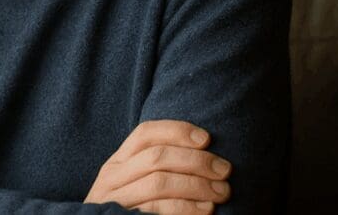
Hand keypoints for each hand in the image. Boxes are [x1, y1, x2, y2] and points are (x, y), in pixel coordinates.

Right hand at [84, 120, 231, 213]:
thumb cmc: (129, 209)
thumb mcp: (133, 183)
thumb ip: (154, 167)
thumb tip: (202, 149)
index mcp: (118, 161)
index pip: (146, 133)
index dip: (177, 131)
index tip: (207, 138)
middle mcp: (112, 177)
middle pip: (157, 157)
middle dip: (196, 161)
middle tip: (225, 170)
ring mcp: (115, 200)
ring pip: (159, 183)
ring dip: (197, 185)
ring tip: (222, 192)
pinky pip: (156, 210)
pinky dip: (185, 208)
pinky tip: (206, 210)